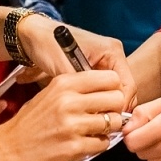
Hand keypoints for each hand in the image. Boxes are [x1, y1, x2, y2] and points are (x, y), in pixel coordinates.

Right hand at [0, 69, 128, 160]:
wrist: (8, 148)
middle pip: (117, 98)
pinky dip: (99, 144)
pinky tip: (86, 142)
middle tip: (106, 115)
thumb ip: (77, 89)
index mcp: (64, 83)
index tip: (108, 97)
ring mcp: (73, 126)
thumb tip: (108, 90)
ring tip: (95, 130)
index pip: (110, 77)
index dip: (113, 88)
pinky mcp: (74, 148)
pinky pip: (104, 143)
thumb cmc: (30, 122)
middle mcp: (70, 101)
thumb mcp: (50, 93)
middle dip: (115, 108)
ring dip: (109, 128)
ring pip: (114, 122)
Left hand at [15, 16, 137, 109]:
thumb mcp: (64, 68)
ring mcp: (105, 64)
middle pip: (124, 90)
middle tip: (100, 125)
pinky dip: (98, 101)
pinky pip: (103, 90)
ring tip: (93, 121)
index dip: (119, 105)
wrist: (34, 35)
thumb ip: (81, 88)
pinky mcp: (95, 71)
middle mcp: (113, 57)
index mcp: (112, 51)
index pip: (127, 85)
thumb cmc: (48, 45)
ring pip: (114, 93)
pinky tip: (88, 112)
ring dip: (105, 106)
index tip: (107, 121)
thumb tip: (95, 112)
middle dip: (114, 108)